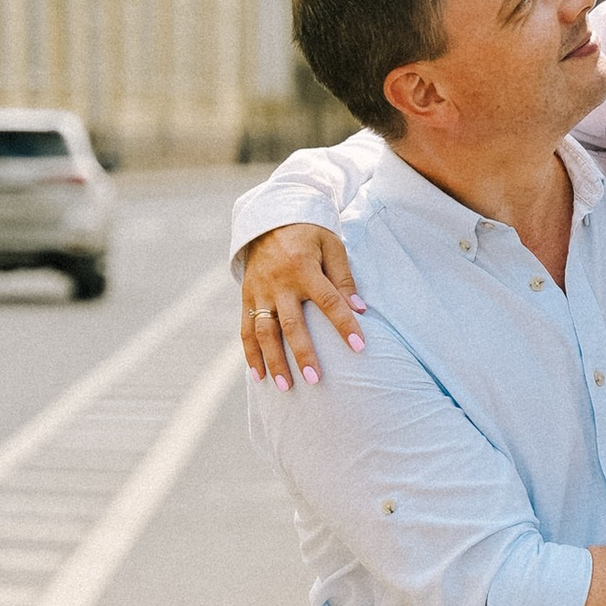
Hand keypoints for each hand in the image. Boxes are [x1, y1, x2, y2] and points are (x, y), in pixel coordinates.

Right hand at [240, 223, 366, 385]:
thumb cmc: (309, 233)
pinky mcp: (247, 297)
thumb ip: (344, 278)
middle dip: (303, 354)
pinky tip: (258, 375)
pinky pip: (245, 329)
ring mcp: (260, 292)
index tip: (359, 347)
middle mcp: (279, 283)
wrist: (268, 218)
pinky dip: (250, 353)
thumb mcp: (332, 246)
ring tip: (285, 387)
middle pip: (291, 324)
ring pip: (264, 332)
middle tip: (315, 381)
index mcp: (304, 268)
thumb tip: (360, 309)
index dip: (344, 324)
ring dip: (273, 361)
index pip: (328, 300)